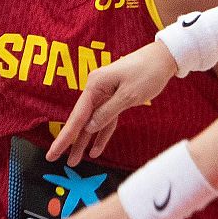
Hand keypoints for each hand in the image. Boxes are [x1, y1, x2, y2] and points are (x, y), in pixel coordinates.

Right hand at [48, 41, 177, 165]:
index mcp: (95, 86)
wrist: (164, 58)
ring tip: (74, 161)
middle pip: (81, 120)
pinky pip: (106, 120)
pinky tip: (96, 150)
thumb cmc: (147, 72)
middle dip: (70, 141)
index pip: (77, 116)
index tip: (54, 152)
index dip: (65, 137)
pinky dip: (102, 134)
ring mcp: (105, 94)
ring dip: (84, 142)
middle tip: (53, 159)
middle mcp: (96, 90)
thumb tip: (89, 128)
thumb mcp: (128, 95)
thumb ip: (107, 113)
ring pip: (92, 123)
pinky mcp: (115, 99)